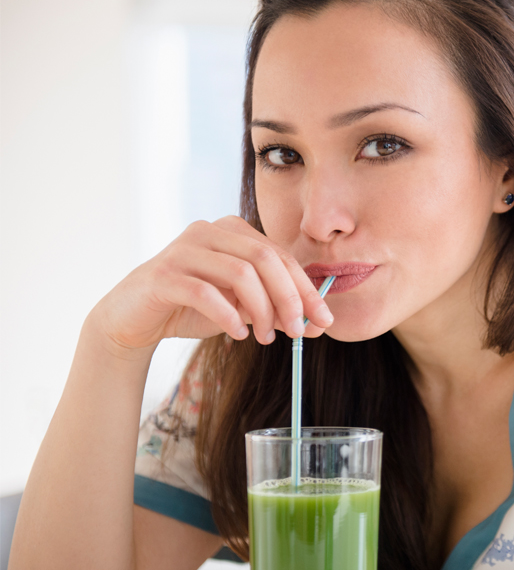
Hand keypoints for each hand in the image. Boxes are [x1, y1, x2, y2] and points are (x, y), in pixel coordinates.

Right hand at [90, 216, 333, 352]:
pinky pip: (207, 293)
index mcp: (233, 231)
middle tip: (298, 332)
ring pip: (241, 273)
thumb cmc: (192, 308)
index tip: (324, 320)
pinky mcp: (164, 274)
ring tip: (264, 338)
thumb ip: (275, 309)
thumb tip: (316, 324)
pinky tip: (237, 334)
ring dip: (261, 310)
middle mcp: (210, 231)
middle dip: (290, 298)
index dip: (307, 289)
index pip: (282, 256)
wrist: (134, 319)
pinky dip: (228, 316)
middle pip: (266, 259)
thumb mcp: (241, 307)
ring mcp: (184, 249)